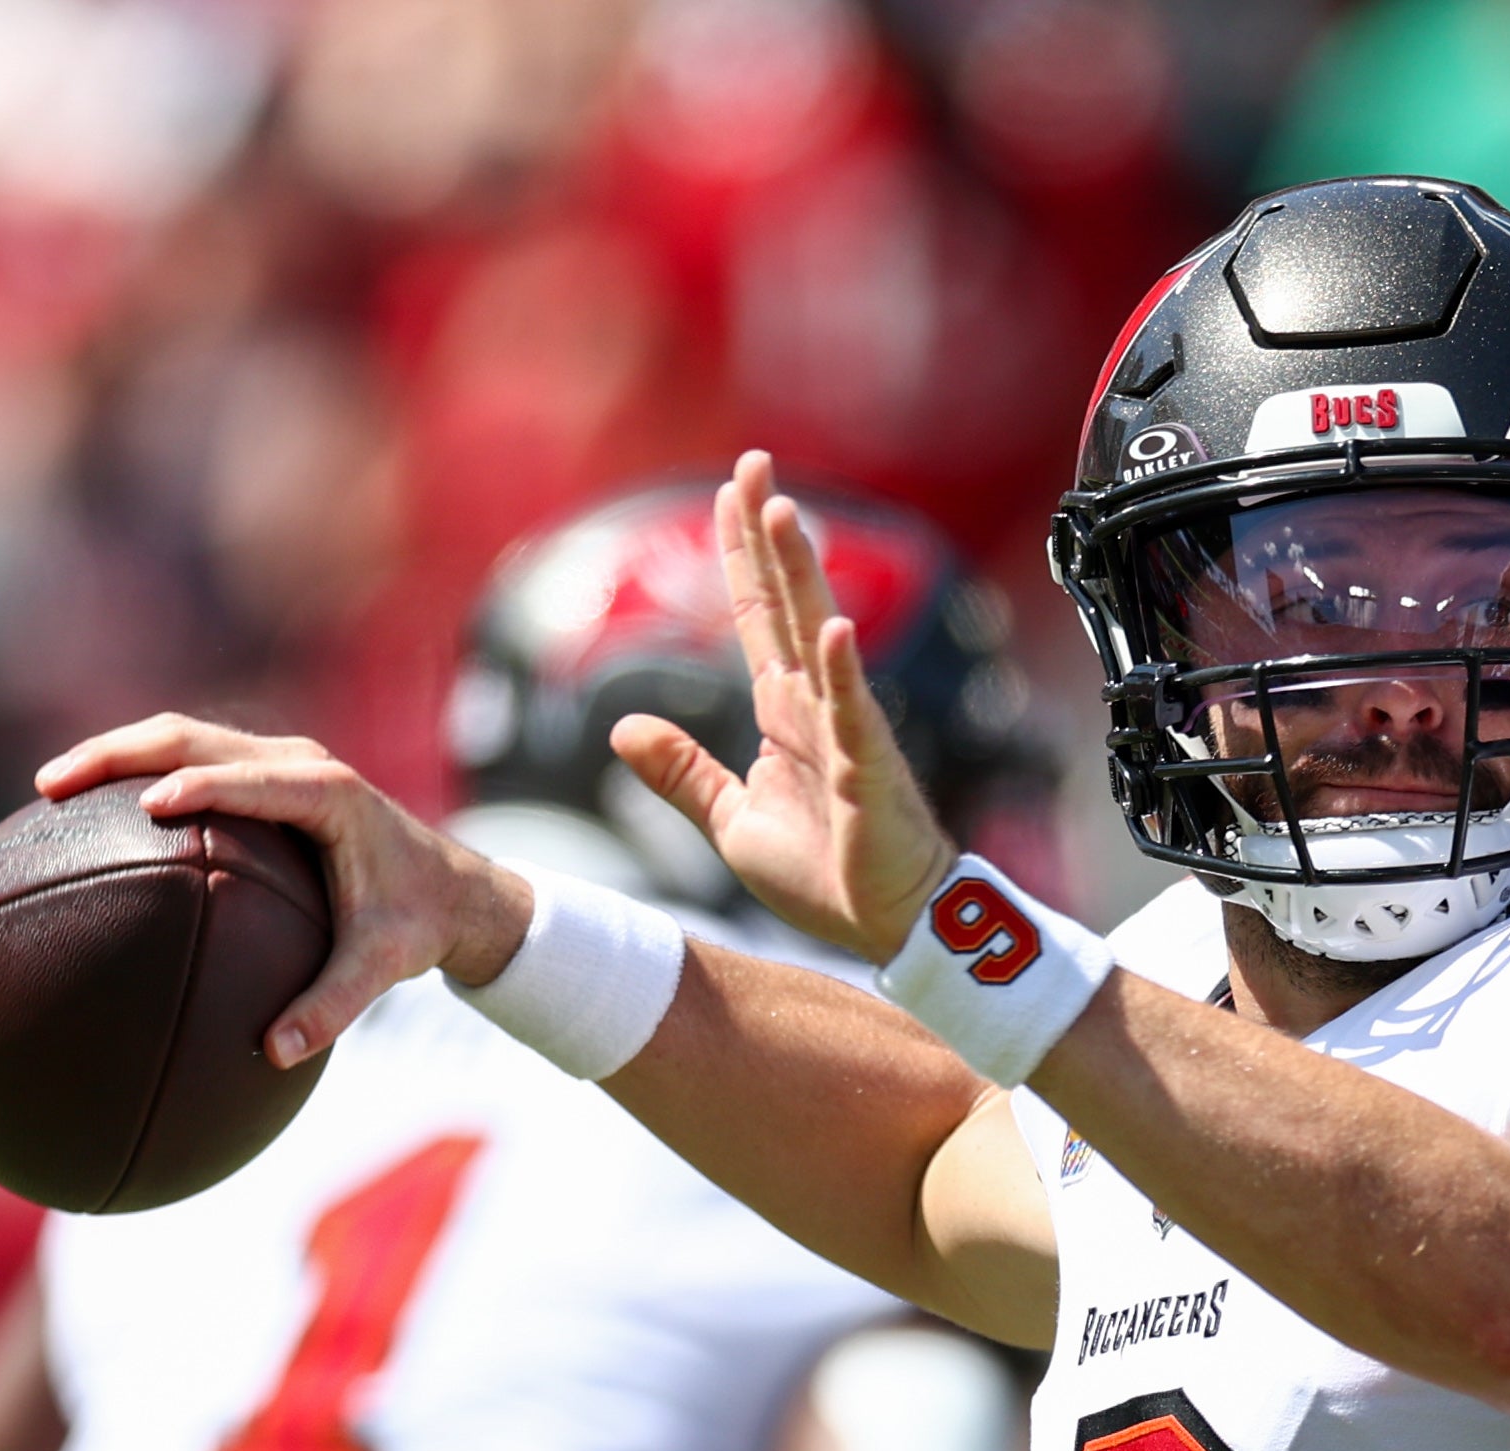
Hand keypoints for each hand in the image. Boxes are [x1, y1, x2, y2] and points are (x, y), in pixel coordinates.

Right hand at [33, 716, 536, 1067]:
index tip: (144, 807)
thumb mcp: (382, 967)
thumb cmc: (415, 925)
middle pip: (191, 737)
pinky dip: (139, 771)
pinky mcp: (264, 771)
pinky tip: (90, 809)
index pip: (247, 779)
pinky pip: (190, 759)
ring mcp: (278, 759)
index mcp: (327, 794)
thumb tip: (277, 1052)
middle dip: (118, 753)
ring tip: (50, 789)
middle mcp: (299, 762)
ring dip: (115, 753)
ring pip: (181, 736)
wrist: (452, 888)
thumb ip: (333, 1007)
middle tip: (51, 785)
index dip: (196, 788)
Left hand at [610, 452, 960, 965]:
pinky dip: (843, 673)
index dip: (741, 554)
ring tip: (785, 511)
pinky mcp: (868, 773)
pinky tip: (831, 627)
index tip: (731, 491)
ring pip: (820, 638)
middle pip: (787, 603)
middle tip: (754, 463)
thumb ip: (682, 771)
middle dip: (768, 534)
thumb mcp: (730, 819)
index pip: (757, 615)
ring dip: (802, 574)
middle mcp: (817, 706)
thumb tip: (622, 727)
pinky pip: (854, 716)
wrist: (887, 927)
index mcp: (784, 712)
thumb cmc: (824, 876)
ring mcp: (847, 733)